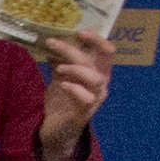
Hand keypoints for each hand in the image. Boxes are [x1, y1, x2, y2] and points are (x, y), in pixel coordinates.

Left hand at [39, 28, 112, 160]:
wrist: (55, 129)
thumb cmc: (62, 100)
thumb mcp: (60, 76)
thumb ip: (60, 60)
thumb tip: (53, 41)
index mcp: (97, 73)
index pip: (106, 52)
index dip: (97, 40)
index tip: (80, 31)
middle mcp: (100, 84)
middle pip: (98, 62)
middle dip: (75, 50)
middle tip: (53, 42)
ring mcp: (94, 99)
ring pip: (96, 79)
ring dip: (76, 69)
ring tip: (58, 67)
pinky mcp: (83, 113)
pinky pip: (86, 98)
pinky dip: (74, 89)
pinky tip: (62, 85)